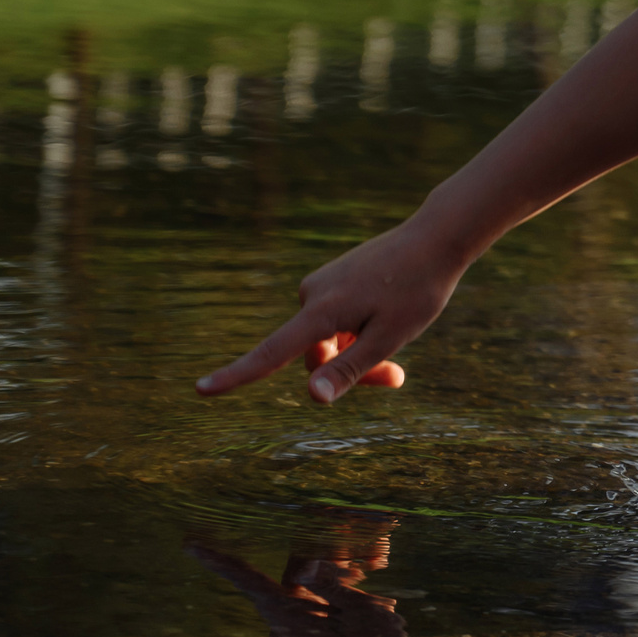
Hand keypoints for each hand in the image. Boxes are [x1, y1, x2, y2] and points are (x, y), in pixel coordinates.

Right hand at [195, 216, 468, 404]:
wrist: (436, 238)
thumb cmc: (418, 290)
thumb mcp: (390, 336)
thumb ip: (350, 369)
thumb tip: (313, 398)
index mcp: (323, 310)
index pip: (272, 353)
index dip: (237, 376)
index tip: (201, 390)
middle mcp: (313, 294)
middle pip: (316, 356)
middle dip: (349, 371)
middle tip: (397, 377)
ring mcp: (322, 284)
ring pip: (328, 340)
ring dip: (356, 351)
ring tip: (400, 347)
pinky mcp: (333, 280)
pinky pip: (336, 320)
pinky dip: (357, 331)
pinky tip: (388, 316)